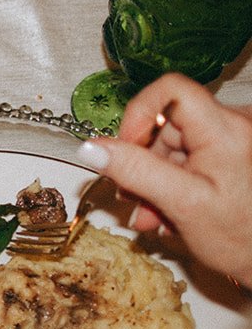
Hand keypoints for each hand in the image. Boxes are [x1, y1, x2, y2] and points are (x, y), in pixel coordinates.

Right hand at [80, 73, 251, 287]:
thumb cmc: (244, 238)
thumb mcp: (182, 204)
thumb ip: (135, 172)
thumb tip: (91, 148)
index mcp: (225, 130)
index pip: (170, 90)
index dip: (139, 115)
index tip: (126, 148)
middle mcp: (234, 127)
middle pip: (167, 124)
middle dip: (142, 162)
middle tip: (133, 198)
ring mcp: (234, 142)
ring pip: (174, 145)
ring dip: (154, 180)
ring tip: (151, 216)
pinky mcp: (232, 157)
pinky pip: (190, 159)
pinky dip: (173, 183)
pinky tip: (169, 212)